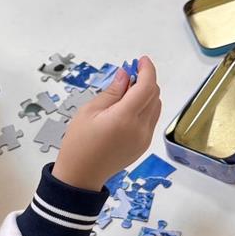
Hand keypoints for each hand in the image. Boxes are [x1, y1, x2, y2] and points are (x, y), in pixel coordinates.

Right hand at [53, 58, 161, 190]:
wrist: (81, 175)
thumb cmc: (79, 142)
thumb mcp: (89, 111)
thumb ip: (111, 92)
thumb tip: (125, 75)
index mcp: (124, 118)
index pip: (147, 87)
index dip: (147, 70)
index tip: (140, 60)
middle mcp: (140, 128)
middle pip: (154, 95)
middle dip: (145, 80)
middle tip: (129, 74)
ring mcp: (144, 138)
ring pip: (155, 107)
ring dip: (147, 94)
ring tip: (127, 92)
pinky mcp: (143, 145)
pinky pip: (151, 120)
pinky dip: (145, 108)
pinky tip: (128, 108)